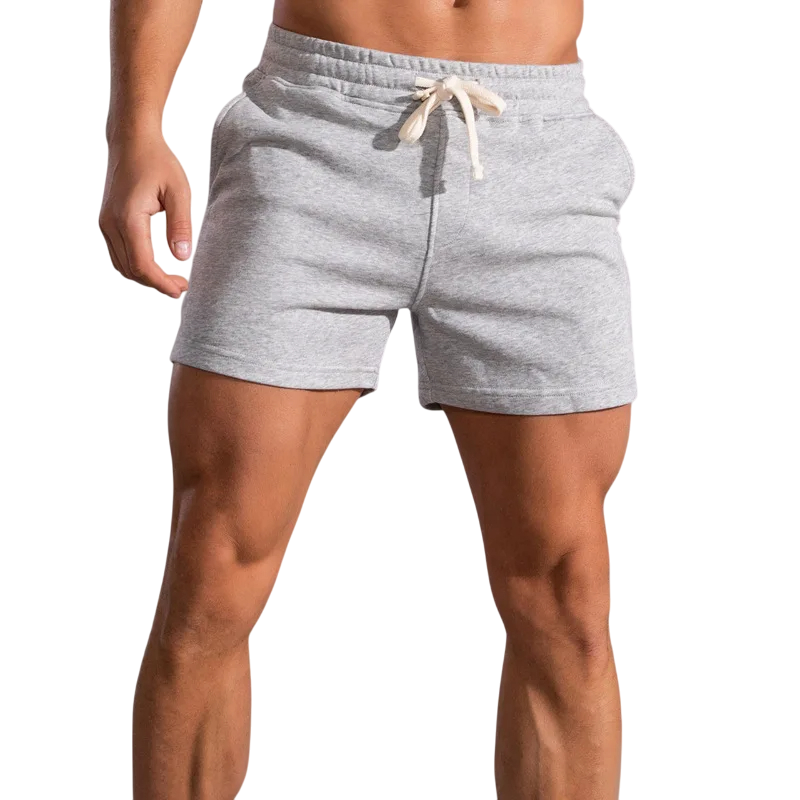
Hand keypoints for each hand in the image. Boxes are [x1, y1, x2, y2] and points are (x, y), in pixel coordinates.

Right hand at [99, 133, 191, 297]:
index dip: (162, 283)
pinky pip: (118, 254)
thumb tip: (182, 258)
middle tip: (182, 286)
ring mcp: (105, 223)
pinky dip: (136, 267)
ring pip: (122, 265)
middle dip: (156, 283)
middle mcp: (111, 224)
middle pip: (131, 270)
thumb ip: (180, 225)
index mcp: (128, 218)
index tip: (181, 289)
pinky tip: (156, 267)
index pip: (143, 265)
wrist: (131, 140)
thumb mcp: (178, 192)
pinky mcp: (106, 221)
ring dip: (145, 277)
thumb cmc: (158, 161)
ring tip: (172, 280)